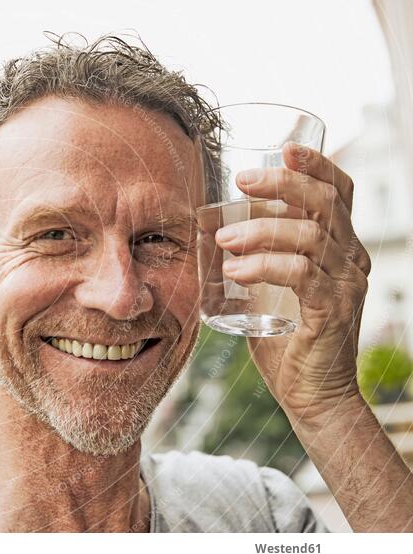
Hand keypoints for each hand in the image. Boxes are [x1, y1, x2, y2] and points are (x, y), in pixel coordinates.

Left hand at [214, 142, 371, 424]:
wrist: (311, 395)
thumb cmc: (285, 340)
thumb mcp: (268, 289)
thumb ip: (253, 258)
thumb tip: (210, 228)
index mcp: (340, 248)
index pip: (340, 193)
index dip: (317, 165)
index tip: (284, 149)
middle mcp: (351, 259)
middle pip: (327, 202)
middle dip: (283, 184)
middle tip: (243, 182)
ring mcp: (346, 284)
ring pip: (311, 235)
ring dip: (261, 230)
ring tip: (223, 239)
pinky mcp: (333, 309)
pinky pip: (301, 273)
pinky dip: (264, 264)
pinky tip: (235, 271)